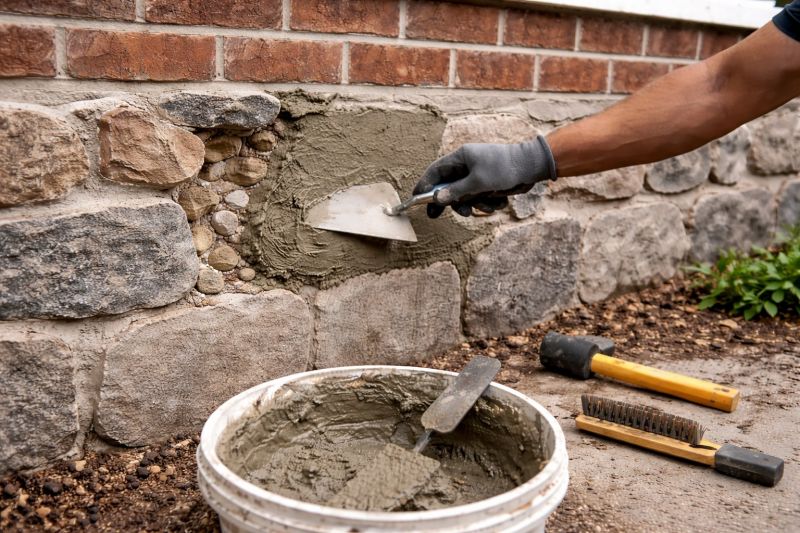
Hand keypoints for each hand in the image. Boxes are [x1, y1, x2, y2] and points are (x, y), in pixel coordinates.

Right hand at [413, 135, 556, 217]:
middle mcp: (467, 166)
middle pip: (447, 186)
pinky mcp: (487, 184)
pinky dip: (487, 203)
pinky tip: (500, 200)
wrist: (532, 167)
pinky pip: (480, 199)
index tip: (415, 198)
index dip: (424, 184)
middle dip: (448, 202)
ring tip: (487, 205)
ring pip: (465, 196)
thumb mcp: (478, 182)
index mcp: (461, 157)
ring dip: (474, 205)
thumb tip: (437, 198)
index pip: (435, 171)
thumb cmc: (505, 168)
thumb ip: (456, 192)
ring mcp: (477, 176)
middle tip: (436, 216)